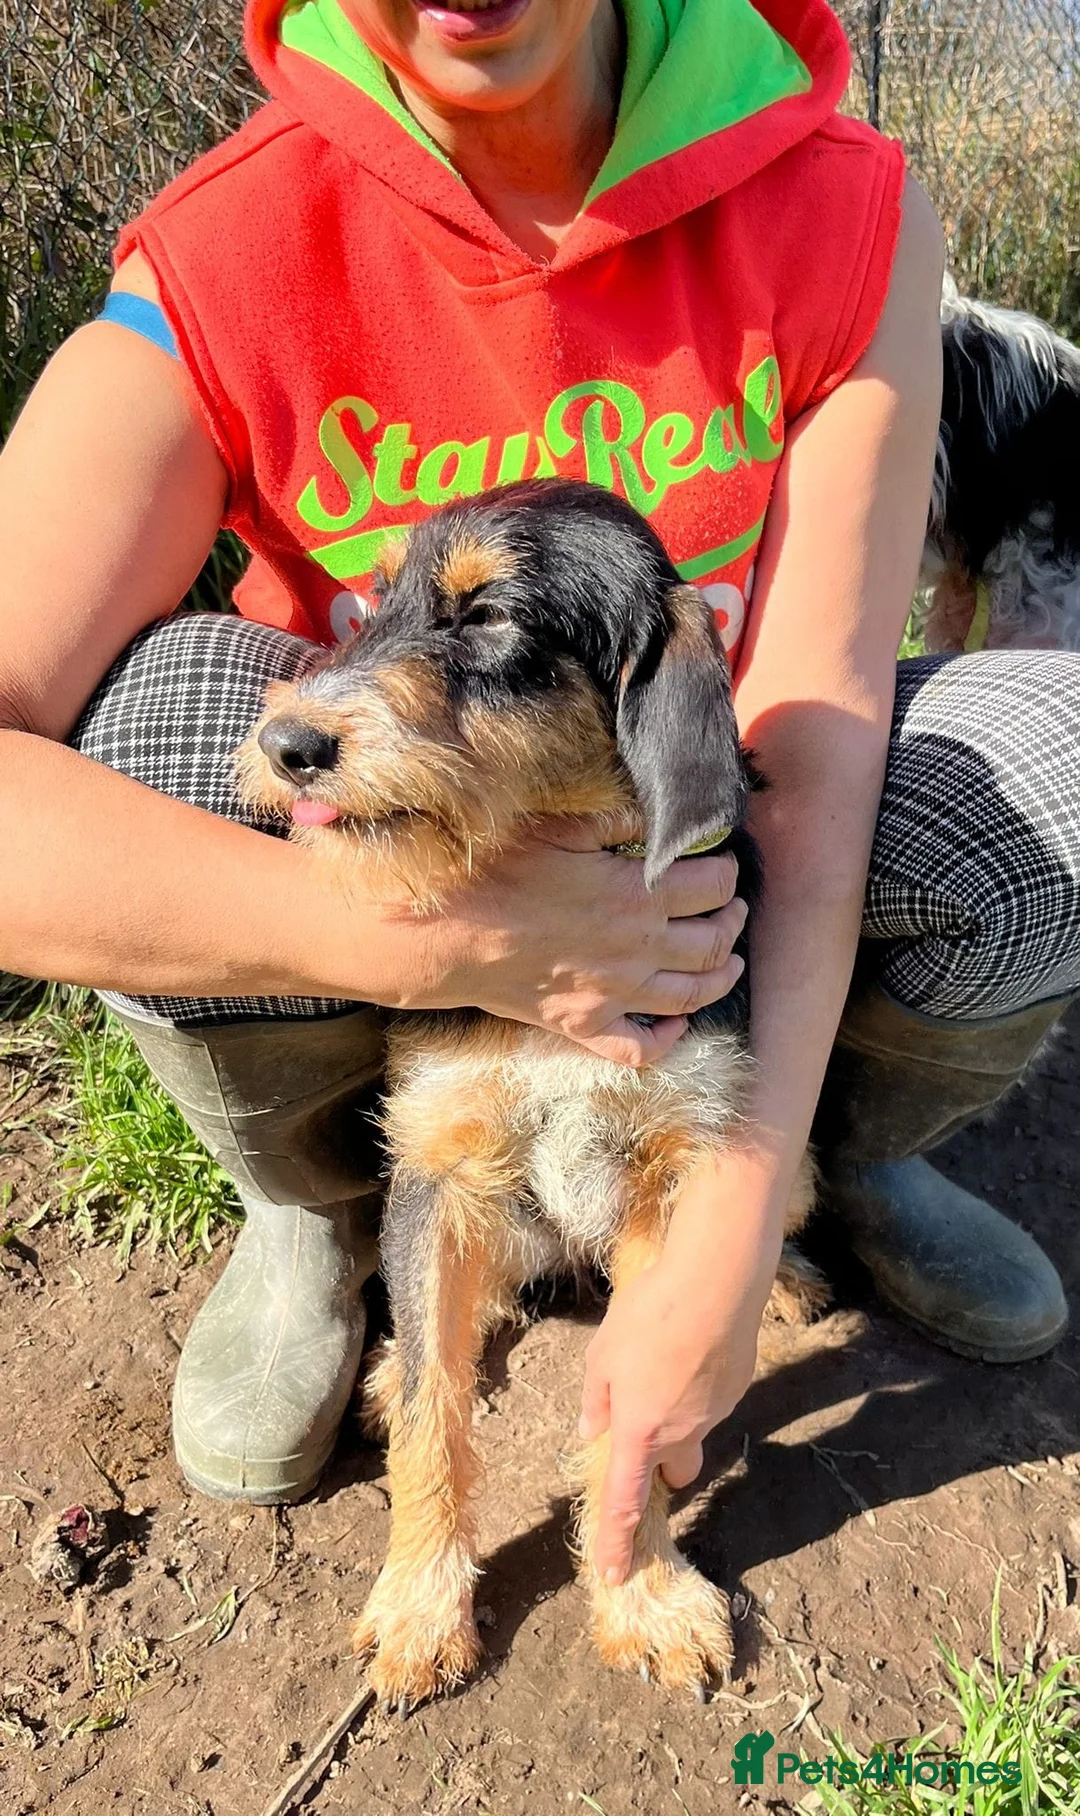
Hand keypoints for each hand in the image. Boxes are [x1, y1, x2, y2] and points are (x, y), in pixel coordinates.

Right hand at [405, 820, 747, 1065]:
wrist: (444, 933)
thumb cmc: (497, 870)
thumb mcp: (561, 825)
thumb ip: (619, 817)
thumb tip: (660, 815)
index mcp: (637, 897)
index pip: (713, 885)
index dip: (727, 870)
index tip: (722, 859)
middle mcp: (637, 952)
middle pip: (714, 942)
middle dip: (733, 920)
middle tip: (733, 904)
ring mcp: (613, 997)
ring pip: (692, 997)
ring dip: (721, 977)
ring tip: (732, 960)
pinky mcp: (583, 1027)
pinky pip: (639, 1050)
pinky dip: (667, 1040)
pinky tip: (677, 1025)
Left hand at [579, 1176, 782, 1582]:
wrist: (716, 1281)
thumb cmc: (649, 1315)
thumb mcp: (601, 1354)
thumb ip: (596, 1399)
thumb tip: (593, 1430)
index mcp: (638, 1431)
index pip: (624, 1503)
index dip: (616, 1542)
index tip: (614, 1575)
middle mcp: (681, 1432)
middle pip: (673, 1472)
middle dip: (660, 1465)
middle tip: (644, 1425)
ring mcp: (715, 1413)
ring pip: (693, 1432)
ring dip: (677, 1414)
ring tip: (665, 1356)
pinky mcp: (737, 1388)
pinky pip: (711, 1401)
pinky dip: (698, 1386)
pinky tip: (692, 1344)